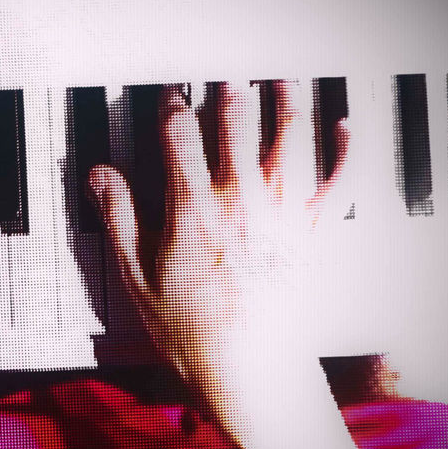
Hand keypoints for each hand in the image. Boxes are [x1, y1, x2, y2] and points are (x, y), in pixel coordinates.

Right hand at [88, 82, 348, 409]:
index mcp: (193, 210)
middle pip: (238, 128)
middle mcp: (241, 202)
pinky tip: (346, 128)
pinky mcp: (314, 234)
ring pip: (290, 143)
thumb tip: (101, 176)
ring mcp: (282, 215)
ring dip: (288, 105)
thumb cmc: (193, 332)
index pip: (179, 139)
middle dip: (232, 96)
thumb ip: (120, 219)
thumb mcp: (137, 278)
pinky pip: (337, 184)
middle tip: (230, 77)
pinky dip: (345, 152)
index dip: (173, 109)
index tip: (171, 97)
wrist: (250, 371)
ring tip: (283, 80)